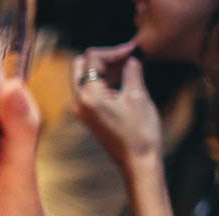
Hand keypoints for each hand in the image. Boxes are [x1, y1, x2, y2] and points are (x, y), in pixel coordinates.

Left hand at [72, 42, 162, 169]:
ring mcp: (81, 110)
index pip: (92, 58)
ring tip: (130, 66)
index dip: (113, 51)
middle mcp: (78, 102)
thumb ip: (132, 71)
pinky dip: (104, 81)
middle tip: (128, 58)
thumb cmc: (140, 131)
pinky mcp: (88, 116)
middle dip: (104, 58)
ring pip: (85, 78)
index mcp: (88, 95)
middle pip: (82, 66)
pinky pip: (90, 91)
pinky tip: (123, 80)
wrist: (138, 161)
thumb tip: (131, 59)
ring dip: (105, 69)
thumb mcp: (138, 95)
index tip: (132, 50)